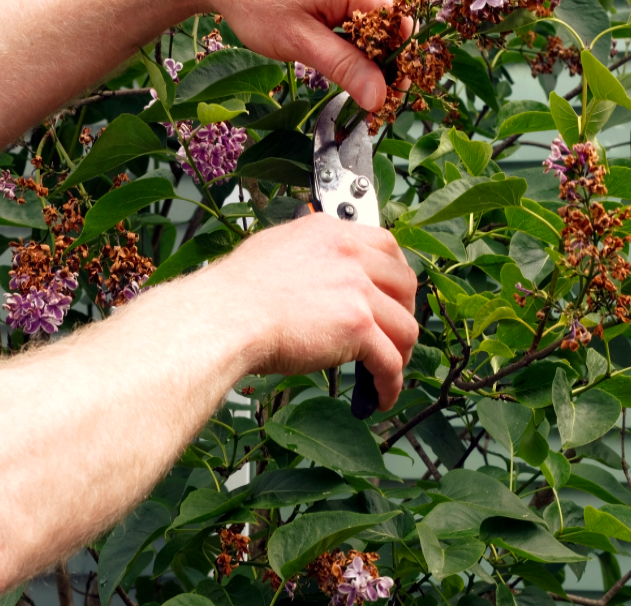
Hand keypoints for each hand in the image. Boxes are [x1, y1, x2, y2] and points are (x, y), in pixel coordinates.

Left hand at [198, 0, 395, 110]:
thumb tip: (379, 98)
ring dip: (363, 43)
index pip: (400, 26)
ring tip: (337, 63)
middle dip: (379, 57)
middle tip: (362, 90)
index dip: (396, 63)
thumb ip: (345, 68)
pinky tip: (329, 41)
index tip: (386, 95)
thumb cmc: (252, 0)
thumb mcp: (300, 43)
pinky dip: (350, 27)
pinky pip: (357, 2)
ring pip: (373, 14)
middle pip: (390, 20)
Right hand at [203, 214, 417, 410]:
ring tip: (385, 375)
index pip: (387, 247)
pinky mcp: (358, 326)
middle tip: (393, 338)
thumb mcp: (276, 250)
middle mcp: (350, 254)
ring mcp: (357, 290)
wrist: (224, 317)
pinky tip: (379, 397)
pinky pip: (390, 362)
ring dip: (400, 355)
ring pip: (405, 327)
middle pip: (406, 285)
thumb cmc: (235, 294)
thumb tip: (317, 274)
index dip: (396, 278)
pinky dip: (390, 384)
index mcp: (331, 232)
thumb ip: (308, 256)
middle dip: (404, 315)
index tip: (394, 298)